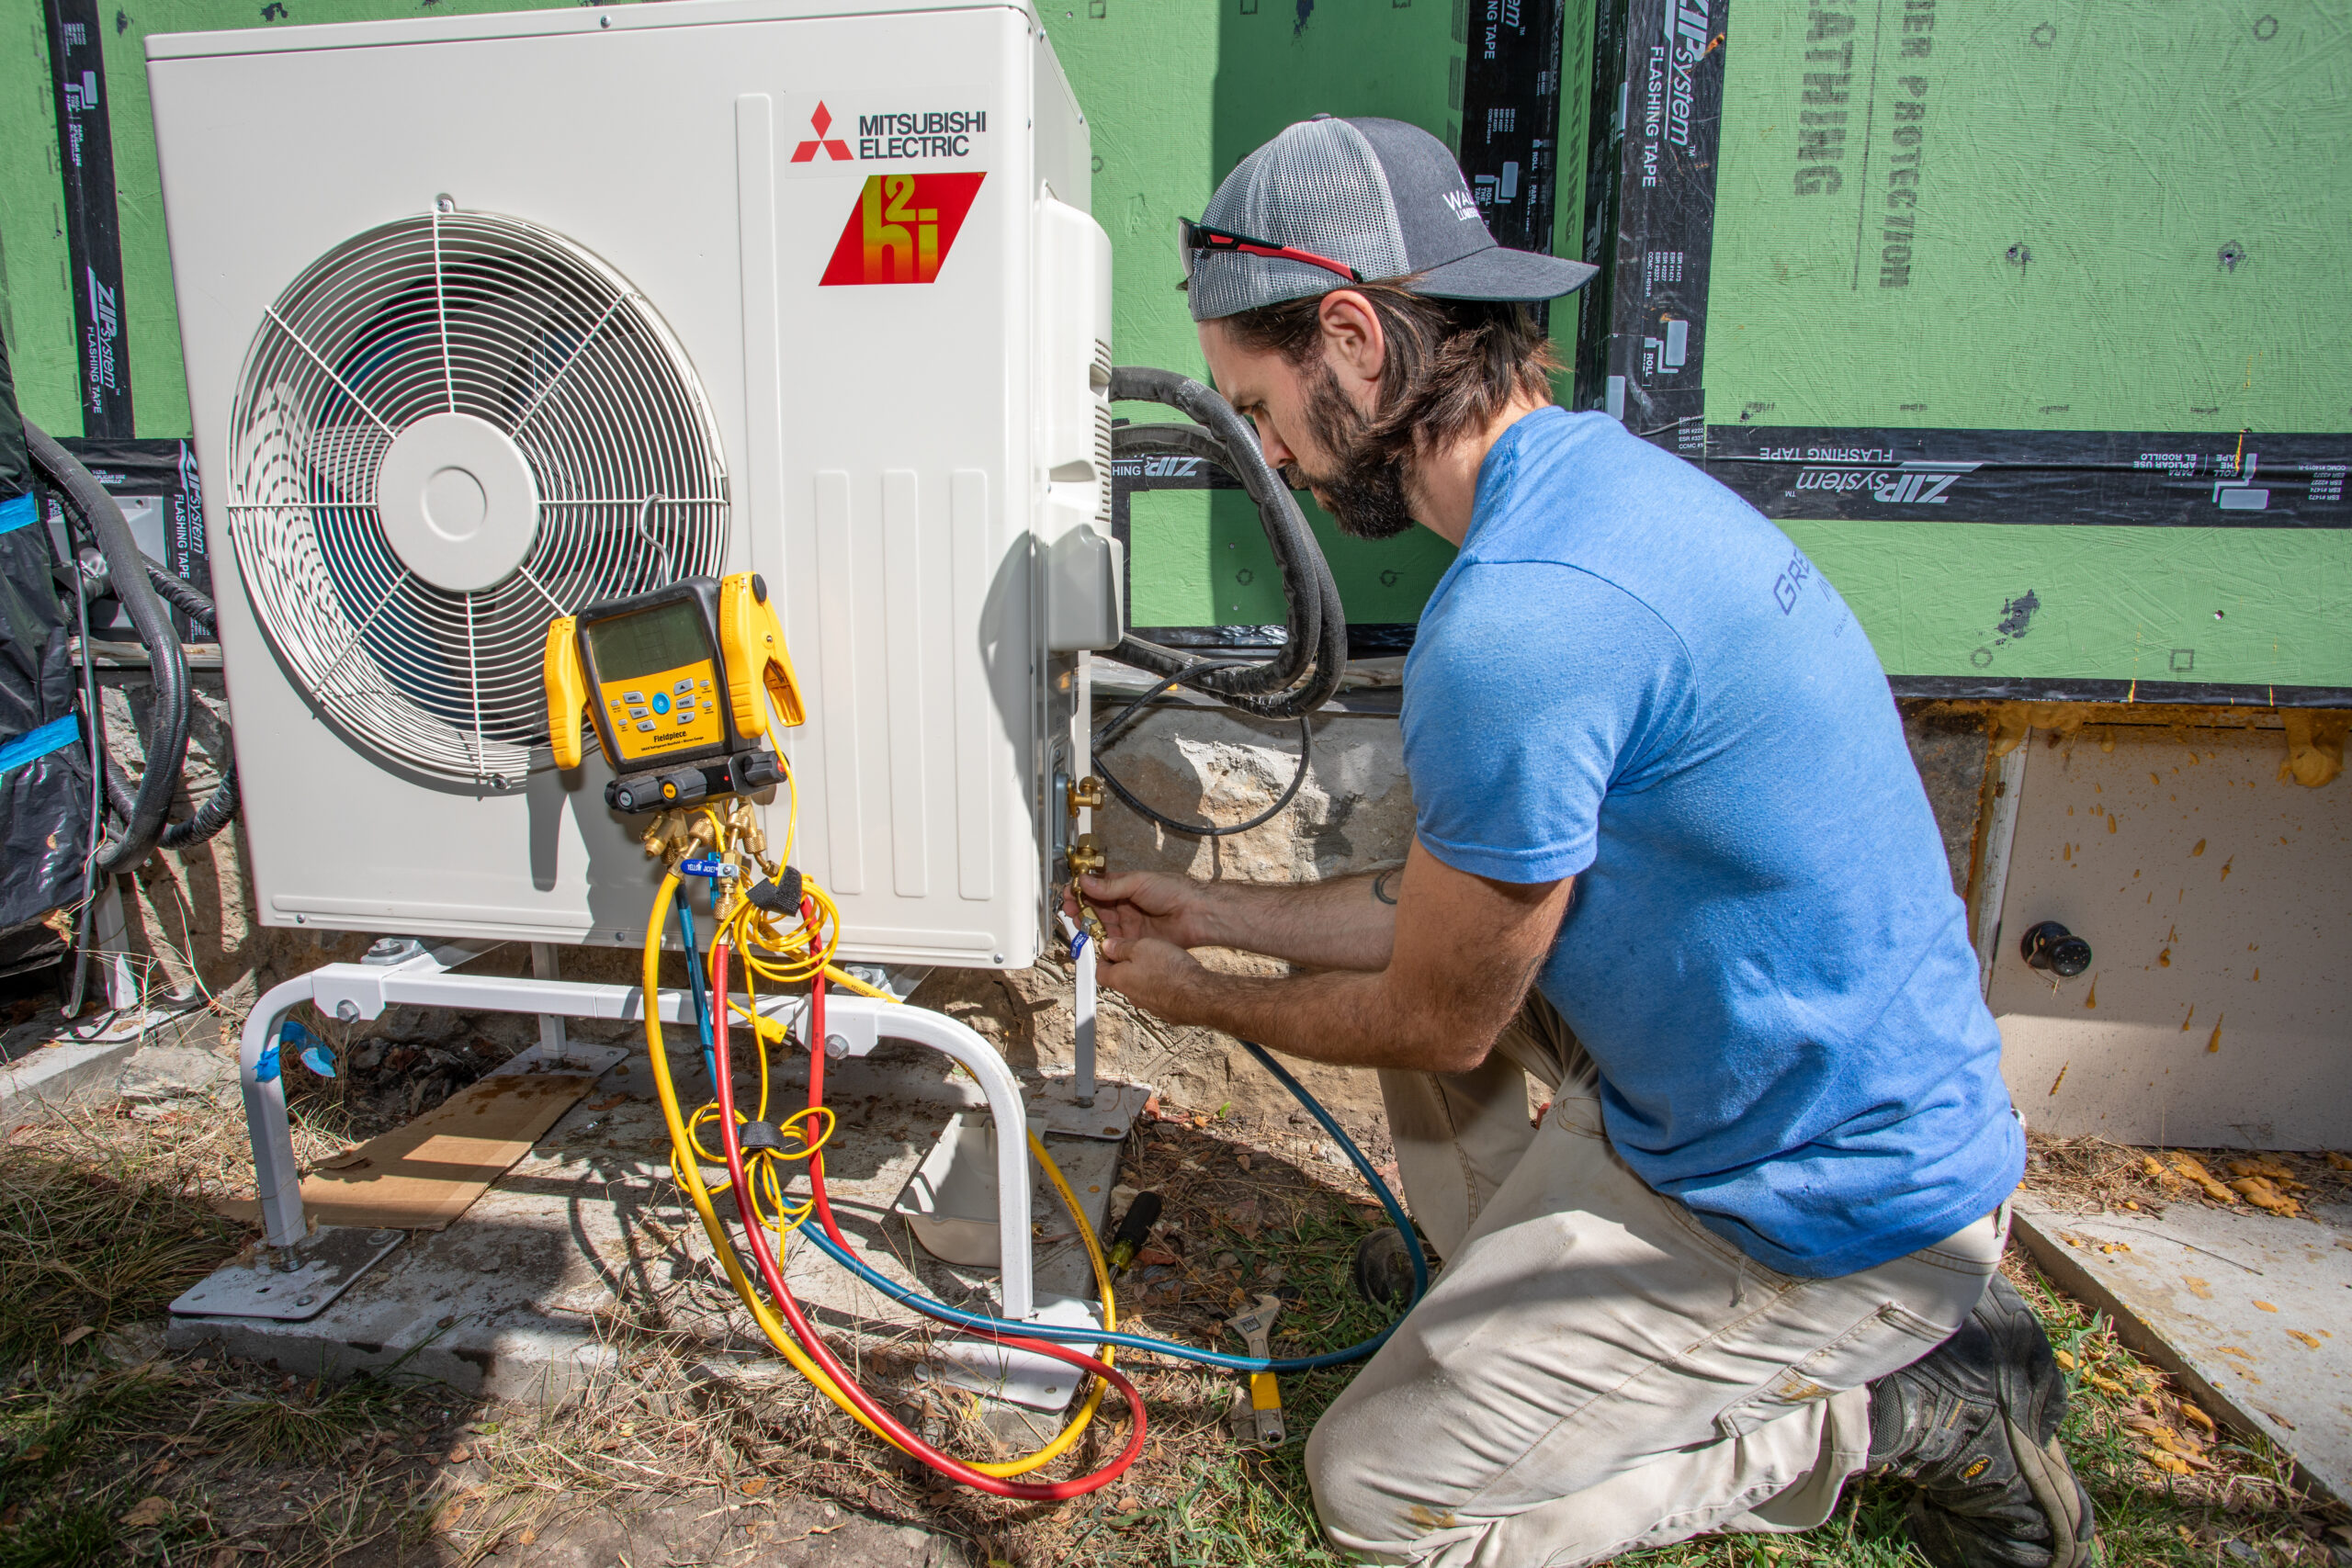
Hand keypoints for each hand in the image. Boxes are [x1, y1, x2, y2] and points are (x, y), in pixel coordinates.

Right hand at [1063, 870, 1214, 949]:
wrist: (1196, 914)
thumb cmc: (1175, 892)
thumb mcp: (1138, 882)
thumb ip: (1110, 886)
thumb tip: (1086, 882)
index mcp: (1127, 887)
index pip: (1098, 889)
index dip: (1083, 891)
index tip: (1069, 893)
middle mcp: (1127, 906)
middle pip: (1097, 908)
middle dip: (1082, 908)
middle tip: (1069, 909)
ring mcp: (1130, 924)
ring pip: (1103, 925)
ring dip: (1089, 924)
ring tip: (1078, 922)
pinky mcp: (1135, 941)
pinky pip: (1114, 942)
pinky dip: (1102, 941)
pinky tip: (1093, 938)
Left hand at [1092, 933, 1209, 1020]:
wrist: (1199, 995)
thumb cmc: (1170, 971)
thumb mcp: (1142, 947)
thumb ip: (1122, 947)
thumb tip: (1108, 947)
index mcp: (1120, 980)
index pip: (1100, 972)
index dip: (1103, 959)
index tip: (1109, 950)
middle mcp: (1132, 996)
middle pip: (1121, 979)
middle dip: (1126, 965)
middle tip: (1136, 951)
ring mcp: (1150, 1006)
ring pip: (1141, 987)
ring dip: (1146, 976)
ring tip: (1160, 962)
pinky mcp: (1167, 1011)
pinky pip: (1159, 995)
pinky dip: (1162, 986)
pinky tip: (1174, 975)